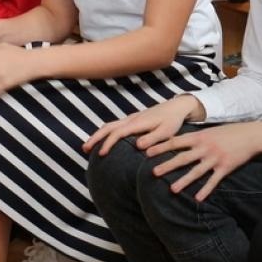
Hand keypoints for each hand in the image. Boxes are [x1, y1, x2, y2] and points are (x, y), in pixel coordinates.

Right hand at [84, 95, 198, 156]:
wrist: (177, 107)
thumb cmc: (173, 121)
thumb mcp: (166, 132)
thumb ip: (153, 139)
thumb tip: (137, 146)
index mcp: (137, 123)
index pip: (117, 133)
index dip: (108, 143)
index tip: (101, 154)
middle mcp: (131, 119)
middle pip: (108, 127)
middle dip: (95, 137)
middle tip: (84, 149)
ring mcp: (131, 118)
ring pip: (110, 125)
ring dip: (98, 135)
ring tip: (88, 147)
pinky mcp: (133, 119)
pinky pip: (115, 125)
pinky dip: (105, 132)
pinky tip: (104, 141)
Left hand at [144, 121, 261, 202]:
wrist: (251, 135)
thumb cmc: (229, 132)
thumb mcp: (210, 131)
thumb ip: (195, 137)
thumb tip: (178, 141)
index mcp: (200, 136)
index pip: (176, 142)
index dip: (161, 147)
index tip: (147, 152)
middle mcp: (205, 147)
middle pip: (183, 158)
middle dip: (167, 165)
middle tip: (154, 172)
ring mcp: (215, 158)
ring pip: (196, 171)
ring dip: (184, 181)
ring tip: (172, 189)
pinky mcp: (225, 167)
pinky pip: (213, 181)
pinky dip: (206, 190)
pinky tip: (198, 198)